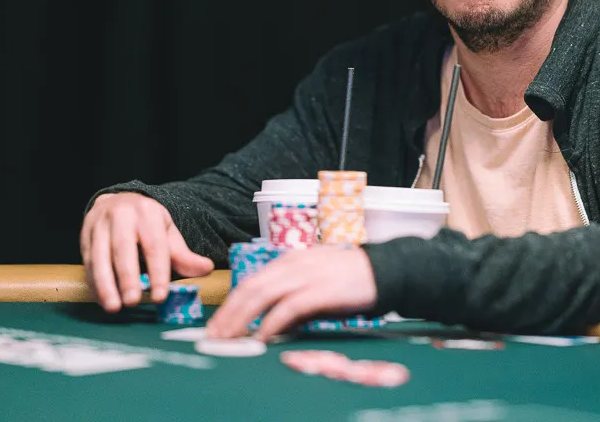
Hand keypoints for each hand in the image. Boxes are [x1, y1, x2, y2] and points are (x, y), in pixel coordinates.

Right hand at [80, 193, 213, 311]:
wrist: (117, 201)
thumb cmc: (145, 223)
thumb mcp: (167, 232)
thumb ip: (183, 255)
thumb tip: (206, 269)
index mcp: (148, 213)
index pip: (154, 244)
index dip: (158, 272)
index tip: (160, 296)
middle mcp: (122, 215)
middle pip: (123, 248)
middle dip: (128, 277)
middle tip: (132, 302)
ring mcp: (100, 224)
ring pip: (99, 256)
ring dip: (105, 284)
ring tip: (114, 307)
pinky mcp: (85, 236)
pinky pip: (87, 261)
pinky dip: (94, 283)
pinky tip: (101, 299)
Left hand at [206, 247, 377, 340]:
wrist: (384, 270)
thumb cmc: (350, 278)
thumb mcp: (315, 279)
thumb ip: (292, 294)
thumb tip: (271, 321)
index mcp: (290, 260)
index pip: (251, 281)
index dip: (231, 303)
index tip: (219, 324)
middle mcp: (293, 264)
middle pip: (250, 288)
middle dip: (229, 313)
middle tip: (215, 335)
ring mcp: (306, 275)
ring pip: (262, 295)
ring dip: (241, 319)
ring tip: (229, 339)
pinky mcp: (320, 290)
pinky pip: (288, 308)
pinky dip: (270, 324)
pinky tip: (262, 337)